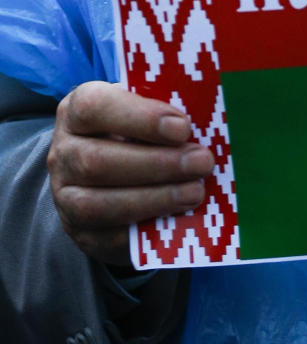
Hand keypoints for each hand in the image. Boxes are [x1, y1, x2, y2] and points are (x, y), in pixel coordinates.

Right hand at [47, 81, 214, 266]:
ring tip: (195, 191)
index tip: (183, 126)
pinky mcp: (79, 233)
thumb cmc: (136, 130)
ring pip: (98, 204)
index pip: (94, 107)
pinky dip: (145, 226)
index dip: (140, 117)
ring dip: (154, 198)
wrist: (109, 175)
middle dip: (157, 164)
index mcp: (77, 110)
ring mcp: (65, 196)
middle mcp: (63, 153)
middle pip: (97, 161)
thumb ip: (164, 108)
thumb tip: (206, 116)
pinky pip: (108, 237)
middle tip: (202, 161)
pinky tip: (178, 216)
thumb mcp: (145, 110)